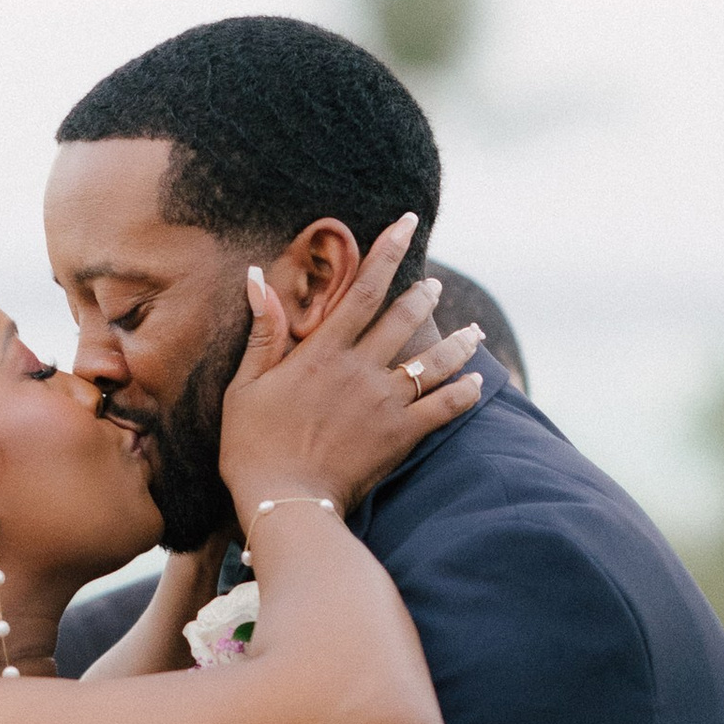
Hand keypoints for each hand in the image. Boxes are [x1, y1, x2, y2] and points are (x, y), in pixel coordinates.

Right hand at [217, 213, 484, 524]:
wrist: (285, 500)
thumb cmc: (252, 446)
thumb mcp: (245, 386)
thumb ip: (262, 332)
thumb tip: (257, 279)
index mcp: (323, 352)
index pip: (363, 289)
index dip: (388, 251)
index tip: (408, 223)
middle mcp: (361, 369)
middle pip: (404, 318)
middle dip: (424, 295)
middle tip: (435, 286)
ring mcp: (385, 402)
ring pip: (434, 361)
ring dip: (457, 342)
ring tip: (473, 331)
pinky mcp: (401, 435)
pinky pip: (445, 407)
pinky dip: (465, 393)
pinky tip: (478, 383)